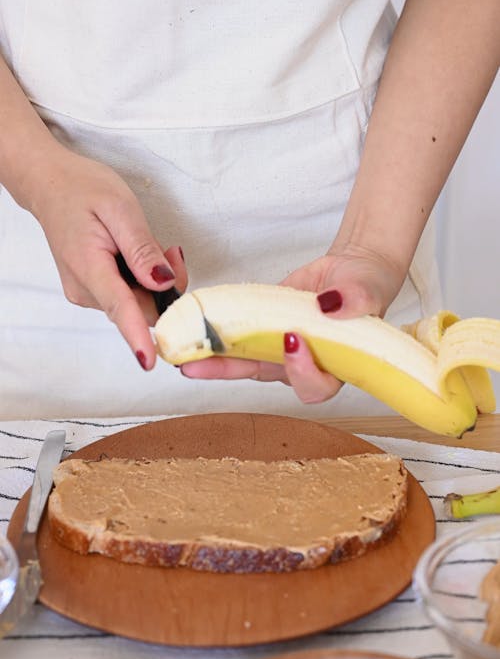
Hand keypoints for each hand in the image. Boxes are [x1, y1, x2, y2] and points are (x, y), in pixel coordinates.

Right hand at [29, 145, 187, 368]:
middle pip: (141, 308)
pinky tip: (137, 254)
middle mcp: (85, 289)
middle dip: (165, 288)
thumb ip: (141, 248)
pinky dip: (141, 280)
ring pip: (137, 303)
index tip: (148, 361)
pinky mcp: (91, 291)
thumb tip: (163, 282)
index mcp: (89, 266)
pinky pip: (128, 295)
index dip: (137, 335)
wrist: (50, 185)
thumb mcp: (120, 208)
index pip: (120, 308)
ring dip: (154, 281)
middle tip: (170, 251)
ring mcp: (86, 293)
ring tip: (149, 244)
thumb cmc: (83, 189)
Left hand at [180, 245, 404, 402]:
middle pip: (265, 377)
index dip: (302, 372)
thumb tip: (331, 305)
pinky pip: (237, 338)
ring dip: (211, 360)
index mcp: (334, 366)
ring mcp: (279, 351)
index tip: (292, 341)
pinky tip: (192, 330)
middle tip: (196, 367)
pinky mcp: (263, 332)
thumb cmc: (365, 289)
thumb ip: (355, 300)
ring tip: (182, 357)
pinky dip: (215, 335)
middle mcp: (303, 365)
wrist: (349, 273)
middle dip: (228, 371)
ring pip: (243, 361)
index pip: (316, 385)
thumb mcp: (366, 290)